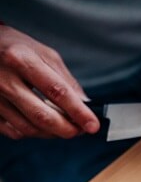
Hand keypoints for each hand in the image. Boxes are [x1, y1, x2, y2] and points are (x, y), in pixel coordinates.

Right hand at [0, 25, 98, 139]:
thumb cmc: (15, 48)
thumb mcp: (43, 54)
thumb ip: (66, 80)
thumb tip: (84, 105)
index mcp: (21, 59)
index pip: (56, 91)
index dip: (78, 112)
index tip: (92, 125)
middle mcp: (4, 79)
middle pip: (41, 115)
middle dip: (67, 129)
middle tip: (80, 130)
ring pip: (28, 128)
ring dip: (52, 133)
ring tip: (63, 126)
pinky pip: (14, 131)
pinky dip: (33, 132)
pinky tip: (41, 125)